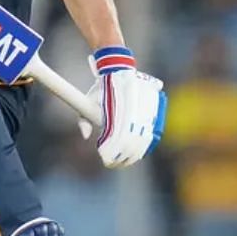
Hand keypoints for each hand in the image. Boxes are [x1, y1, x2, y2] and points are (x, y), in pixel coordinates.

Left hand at [81, 45, 165, 167]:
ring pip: (142, 142)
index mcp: (116, 113)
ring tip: (126, 162)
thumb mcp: (87, 101)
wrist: (118, 71)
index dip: (113, 154)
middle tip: (114, 164)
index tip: (106, 160)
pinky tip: (138, 154)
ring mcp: (144, 113)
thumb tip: (86, 136)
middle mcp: (132, 114)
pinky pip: (151, 134)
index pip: (117, 141)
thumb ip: (83, 119)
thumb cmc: (101, 90)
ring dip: (134, 154)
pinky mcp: (153, 112)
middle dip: (123, 158)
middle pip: (130, 145)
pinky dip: (145, 146)